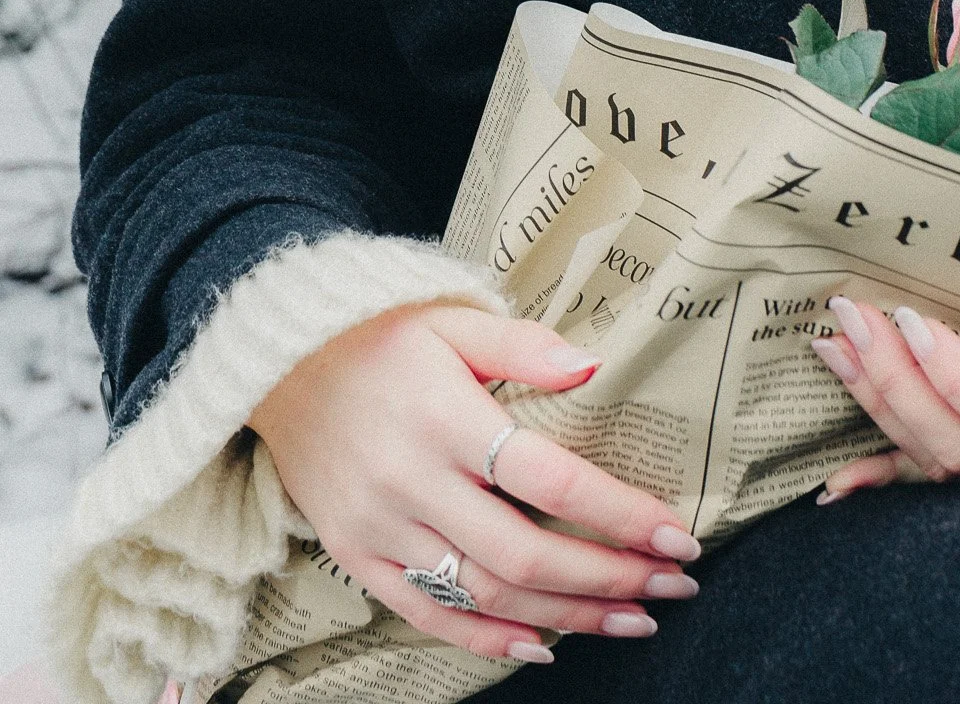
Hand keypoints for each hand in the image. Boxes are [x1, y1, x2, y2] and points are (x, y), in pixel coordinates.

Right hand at [248, 303, 701, 662]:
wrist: (276, 359)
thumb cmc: (379, 332)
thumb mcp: (454, 319)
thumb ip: (525, 347)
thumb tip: (595, 368)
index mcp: (446, 418)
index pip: (550, 480)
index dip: (620, 514)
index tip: (678, 534)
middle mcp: (413, 482)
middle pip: (526, 552)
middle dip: (610, 577)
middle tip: (674, 585)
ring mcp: (381, 527)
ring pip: (486, 592)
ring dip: (566, 615)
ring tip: (631, 619)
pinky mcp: (357, 554)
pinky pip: (426, 612)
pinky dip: (486, 638)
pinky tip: (542, 644)